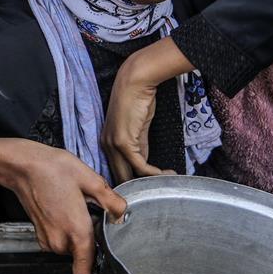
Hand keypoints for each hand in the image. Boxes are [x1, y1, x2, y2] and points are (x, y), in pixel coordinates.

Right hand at [4, 140, 126, 273]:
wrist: (22, 165)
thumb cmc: (51, 169)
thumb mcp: (89, 178)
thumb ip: (111, 200)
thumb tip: (122, 213)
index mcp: (76, 231)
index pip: (86, 273)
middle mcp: (60, 241)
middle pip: (85, 253)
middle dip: (91, 237)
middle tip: (89, 212)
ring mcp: (48, 239)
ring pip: (72, 245)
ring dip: (78, 231)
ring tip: (74, 205)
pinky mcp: (41, 234)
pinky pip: (61, 239)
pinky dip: (66, 228)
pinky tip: (64, 206)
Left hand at [103, 48, 166, 183]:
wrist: (135, 82)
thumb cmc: (138, 100)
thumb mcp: (138, 129)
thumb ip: (139, 147)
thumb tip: (145, 166)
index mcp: (107, 143)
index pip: (117, 170)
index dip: (133, 181)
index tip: (149, 186)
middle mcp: (106, 146)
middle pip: (120, 176)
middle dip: (139, 187)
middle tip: (158, 191)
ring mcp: (113, 145)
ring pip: (129, 174)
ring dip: (149, 181)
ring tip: (167, 181)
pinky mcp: (123, 142)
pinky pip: (139, 165)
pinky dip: (153, 172)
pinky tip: (165, 173)